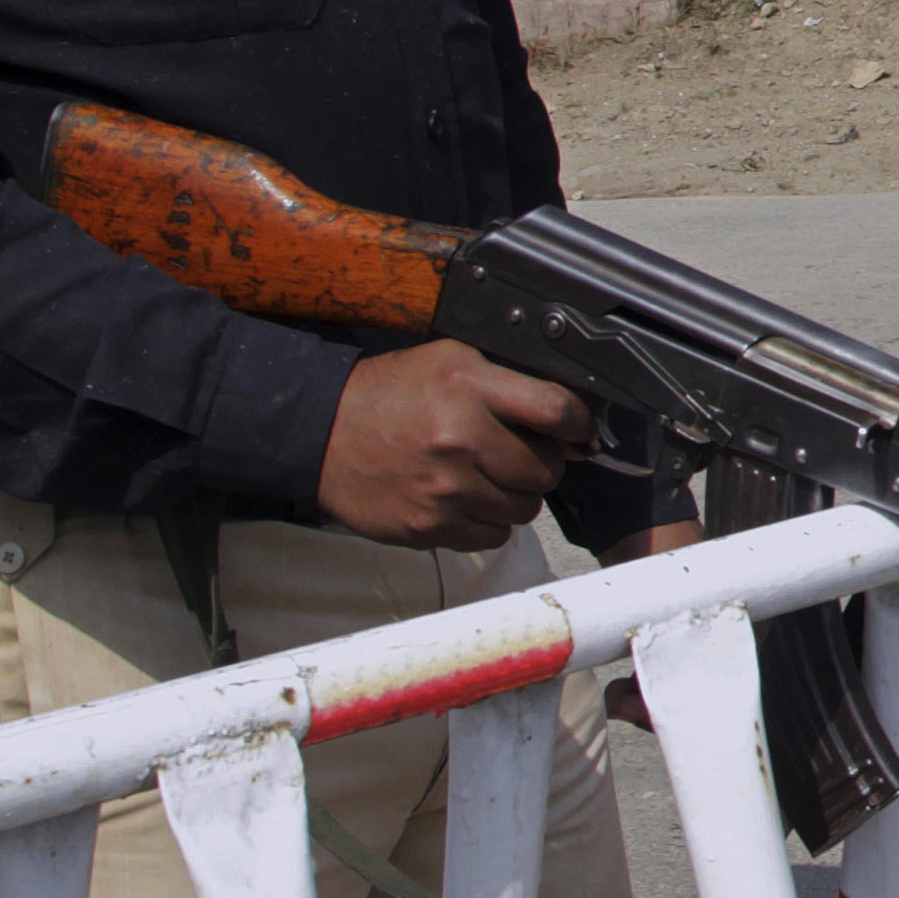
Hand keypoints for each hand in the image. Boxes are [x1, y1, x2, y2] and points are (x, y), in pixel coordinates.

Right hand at [316, 341, 590, 550]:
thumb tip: (565, 417)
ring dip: (516, 495)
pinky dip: (489, 522)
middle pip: (546, 469)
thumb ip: (508, 382)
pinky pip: (492, 536)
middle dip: (542, 463)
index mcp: (469, 388)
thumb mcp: (450, 361)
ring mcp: (444, 489)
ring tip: (488, 476)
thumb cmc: (388, 395)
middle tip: (520, 454)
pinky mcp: (428, 526)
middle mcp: (460, 439)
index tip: (578, 431)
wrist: (320, 434)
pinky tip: (468, 499)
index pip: (557, 411)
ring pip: (524, 508)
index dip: (579, 424)